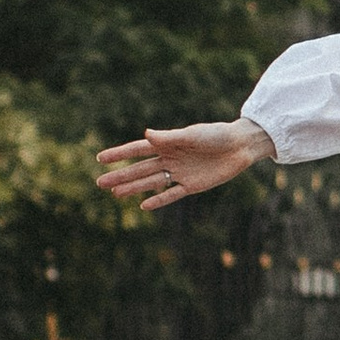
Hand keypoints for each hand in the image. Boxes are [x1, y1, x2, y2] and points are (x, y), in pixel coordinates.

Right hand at [95, 122, 274, 212]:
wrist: (240, 146)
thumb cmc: (216, 135)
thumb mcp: (192, 135)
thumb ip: (169, 138)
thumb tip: (146, 134)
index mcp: (167, 143)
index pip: (137, 150)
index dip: (119, 154)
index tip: (100, 159)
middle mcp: (170, 159)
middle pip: (140, 169)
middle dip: (120, 176)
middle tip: (99, 183)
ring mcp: (180, 173)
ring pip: (151, 182)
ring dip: (133, 188)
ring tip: (115, 194)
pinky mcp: (192, 186)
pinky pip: (172, 194)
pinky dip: (158, 199)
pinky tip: (143, 205)